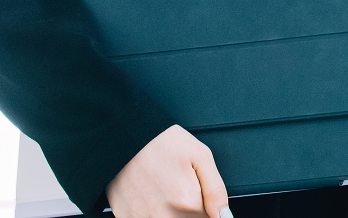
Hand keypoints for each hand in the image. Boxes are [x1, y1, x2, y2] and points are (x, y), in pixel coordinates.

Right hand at [107, 125, 227, 217]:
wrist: (124, 137)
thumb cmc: (163, 143)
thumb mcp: (200, 156)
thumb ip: (215, 191)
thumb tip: (223, 216)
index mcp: (187, 203)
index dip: (204, 205)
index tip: (195, 190)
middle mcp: (164, 217)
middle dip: (187, 209)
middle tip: (178, 186)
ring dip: (169, 211)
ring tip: (163, 189)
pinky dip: (150, 211)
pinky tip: (148, 195)